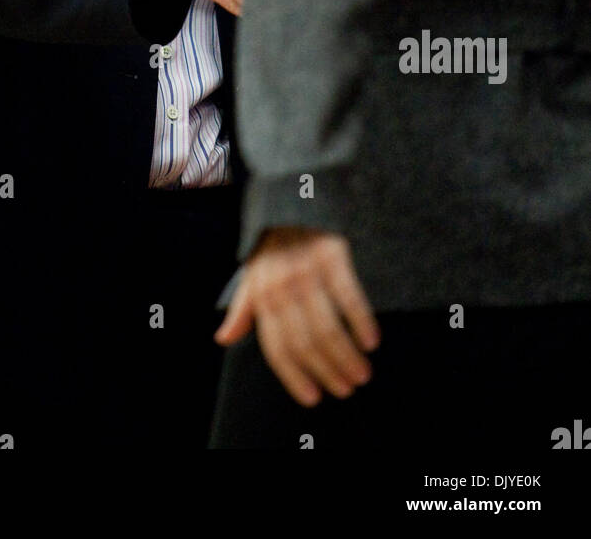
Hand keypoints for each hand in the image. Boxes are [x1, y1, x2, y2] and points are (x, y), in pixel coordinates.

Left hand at [214, 227, 379, 405]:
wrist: (291, 196)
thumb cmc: (272, 242)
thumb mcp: (252, 273)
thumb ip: (242, 309)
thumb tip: (223, 339)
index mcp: (261, 295)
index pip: (277, 347)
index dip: (294, 377)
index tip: (313, 399)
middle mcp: (282, 285)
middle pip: (305, 342)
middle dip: (328, 371)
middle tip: (347, 389)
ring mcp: (308, 270)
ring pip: (328, 327)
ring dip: (347, 356)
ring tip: (361, 374)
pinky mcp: (333, 254)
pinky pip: (349, 296)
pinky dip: (361, 322)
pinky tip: (371, 342)